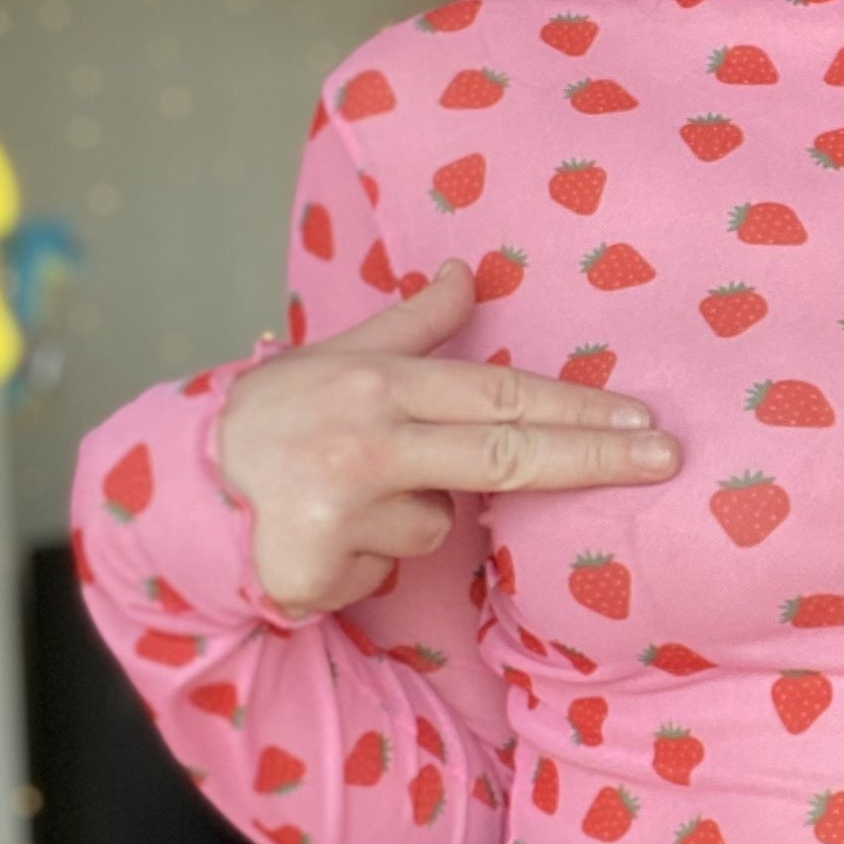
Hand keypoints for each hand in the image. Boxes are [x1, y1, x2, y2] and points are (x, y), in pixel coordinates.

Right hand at [213, 258, 681, 617]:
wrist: (179, 485)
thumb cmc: (280, 414)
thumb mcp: (341, 354)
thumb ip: (414, 322)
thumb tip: (469, 272)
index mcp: (374, 384)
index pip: (496, 393)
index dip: (574, 405)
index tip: (641, 416)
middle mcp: (361, 443)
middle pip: (503, 457)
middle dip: (593, 457)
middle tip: (665, 457)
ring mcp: (338, 510)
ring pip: (436, 527)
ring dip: (410, 519)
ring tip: (349, 496)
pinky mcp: (313, 572)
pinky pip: (386, 571)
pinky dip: (366, 562)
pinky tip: (323, 537)